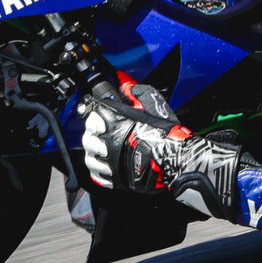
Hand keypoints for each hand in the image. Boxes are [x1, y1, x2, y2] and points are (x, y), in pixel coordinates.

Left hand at [80, 78, 242, 217]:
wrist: (174, 160)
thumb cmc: (165, 134)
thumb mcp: (153, 104)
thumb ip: (136, 92)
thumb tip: (125, 84)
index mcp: (113, 121)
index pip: (91, 114)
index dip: (95, 113)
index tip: (99, 114)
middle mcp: (106, 141)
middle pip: (87, 136)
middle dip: (94, 133)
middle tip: (105, 132)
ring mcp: (108, 162)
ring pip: (90, 157)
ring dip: (95, 152)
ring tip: (107, 149)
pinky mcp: (113, 179)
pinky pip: (97, 174)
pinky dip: (100, 169)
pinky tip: (108, 164)